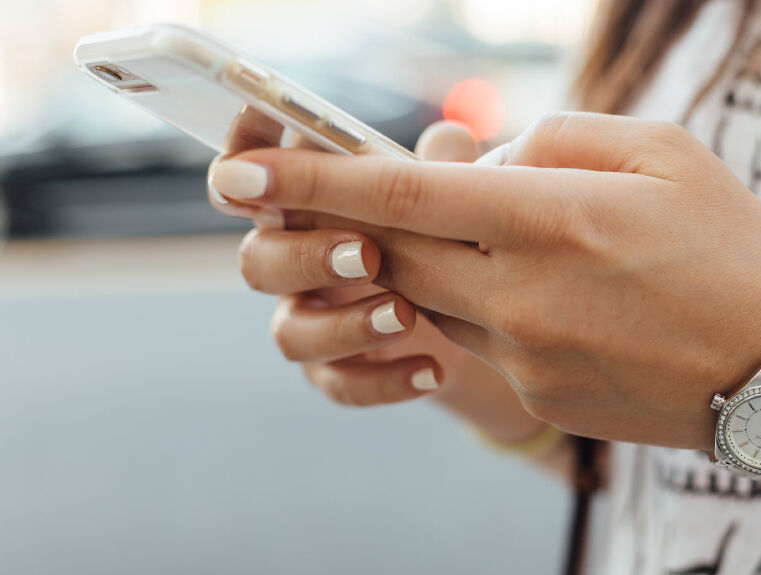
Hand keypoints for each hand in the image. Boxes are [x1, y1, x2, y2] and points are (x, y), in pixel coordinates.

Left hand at [209, 112, 760, 448]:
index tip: (242, 174)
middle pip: (394, 251)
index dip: (312, 180)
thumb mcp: (661, 151)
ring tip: (504, 238)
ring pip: (431, 297)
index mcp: (554, 218)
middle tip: (343, 198)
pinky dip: (484, 303)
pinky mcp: (537, 395)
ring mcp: (526, 355)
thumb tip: (479, 158)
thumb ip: (555, 139)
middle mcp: (524, 294)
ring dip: (434, 260)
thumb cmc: (733, 244)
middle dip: (355, 222)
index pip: (403, 194)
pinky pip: (478, 339)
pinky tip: (552, 294)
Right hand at [214, 121, 514, 410]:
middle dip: (306, 256)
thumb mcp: (449, 196)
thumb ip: (442, 166)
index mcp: (306, 203)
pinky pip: (339, 383)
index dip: (240, 164)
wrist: (475, 317)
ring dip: (344, 325)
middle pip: (258, 260)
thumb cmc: (443, 232)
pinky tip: (432, 369)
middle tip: (367, 253)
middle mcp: (293, 260)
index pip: (251, 178)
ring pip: (290, 333)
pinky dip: (384, 379)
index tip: (256, 163)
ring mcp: (310, 319)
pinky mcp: (336, 370)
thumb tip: (450, 138)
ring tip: (407, 315)